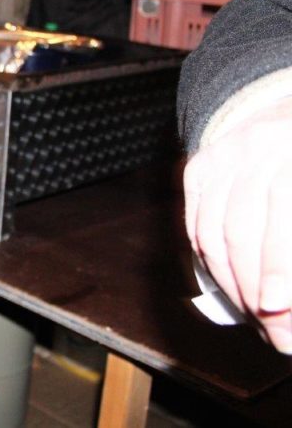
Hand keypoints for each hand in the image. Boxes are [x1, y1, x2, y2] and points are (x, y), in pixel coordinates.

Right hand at [184, 99, 291, 352]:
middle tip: (275, 334)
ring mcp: (222, 154)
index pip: (281, 205)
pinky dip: (211, 263)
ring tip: (256, 319)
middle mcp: (258, 144)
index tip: (277, 308)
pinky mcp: (198, 167)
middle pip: (241, 226)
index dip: (278, 263)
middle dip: (254, 287)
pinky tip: (233, 288)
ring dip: (232, 284)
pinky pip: (196, 225)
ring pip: (212, 230)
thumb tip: (289, 305)